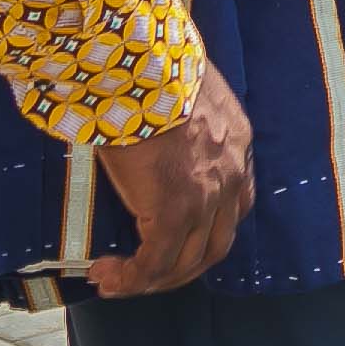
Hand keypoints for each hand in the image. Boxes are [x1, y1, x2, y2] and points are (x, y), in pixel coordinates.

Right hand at [90, 67, 256, 296]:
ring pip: (186, 262)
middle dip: (180, 266)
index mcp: (237, 143)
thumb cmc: (147, 67)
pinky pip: (153, 263)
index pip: (234, 205)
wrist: (137, 66)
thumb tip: (146, 121)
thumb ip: (177, 115)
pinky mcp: (172, 212)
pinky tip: (107, 276)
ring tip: (115, 279)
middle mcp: (231, 176)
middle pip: (215, 244)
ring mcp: (205, 198)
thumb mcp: (180, 91)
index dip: (204, 231)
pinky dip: (131, 279)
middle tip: (144, 273)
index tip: (174, 238)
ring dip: (152, 279)